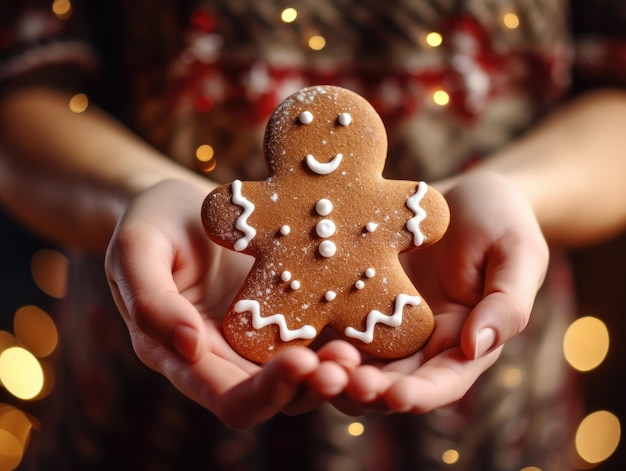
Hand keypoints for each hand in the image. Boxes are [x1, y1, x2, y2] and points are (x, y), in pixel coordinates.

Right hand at [105, 179, 358, 427]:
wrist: (181, 204)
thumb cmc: (151, 221)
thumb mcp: (135, 249)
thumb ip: (149, 300)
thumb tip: (188, 348)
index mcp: (179, 354)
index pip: (225, 396)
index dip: (262, 391)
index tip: (300, 361)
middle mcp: (221, 358)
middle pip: (270, 398)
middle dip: (307, 388)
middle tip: (344, 365)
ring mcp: (254, 340)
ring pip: (298, 378)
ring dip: (329, 373)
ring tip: (356, 353)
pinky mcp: (281, 316)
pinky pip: (312, 340)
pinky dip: (334, 343)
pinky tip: (359, 328)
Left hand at [333, 171, 548, 414]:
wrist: (461, 194)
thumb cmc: (501, 218)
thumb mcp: (519, 253)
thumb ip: (509, 302)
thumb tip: (480, 347)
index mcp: (464, 343)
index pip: (443, 383)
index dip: (420, 395)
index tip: (395, 396)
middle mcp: (422, 345)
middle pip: (390, 384)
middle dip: (364, 391)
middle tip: (336, 382)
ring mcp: (386, 325)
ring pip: (356, 363)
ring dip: (333, 371)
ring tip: (310, 363)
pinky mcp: (356, 302)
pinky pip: (333, 326)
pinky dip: (317, 337)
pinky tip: (295, 332)